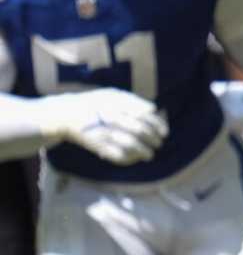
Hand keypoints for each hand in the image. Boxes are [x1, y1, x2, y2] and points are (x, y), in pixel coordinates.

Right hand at [39, 88, 168, 164]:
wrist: (65, 114)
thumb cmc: (94, 104)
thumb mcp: (111, 95)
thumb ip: (133, 101)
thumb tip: (154, 109)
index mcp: (116, 104)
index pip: (144, 116)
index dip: (157, 126)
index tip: (164, 133)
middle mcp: (110, 117)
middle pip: (139, 130)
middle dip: (153, 139)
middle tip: (158, 144)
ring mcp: (103, 132)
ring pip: (130, 144)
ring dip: (143, 151)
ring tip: (150, 155)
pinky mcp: (96, 145)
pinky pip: (117, 155)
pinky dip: (129, 159)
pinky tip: (135, 159)